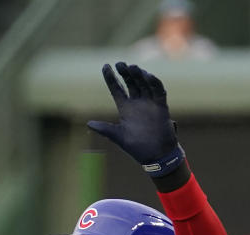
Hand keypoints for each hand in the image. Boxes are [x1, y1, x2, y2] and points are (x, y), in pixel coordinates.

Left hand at [87, 62, 184, 176]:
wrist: (155, 155)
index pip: (117, 88)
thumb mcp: (118, 136)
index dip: (111, 78)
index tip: (105, 66)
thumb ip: (104, 129)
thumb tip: (88, 124)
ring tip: (132, 67)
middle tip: (119, 63)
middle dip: (125, 72)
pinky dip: (154, 82)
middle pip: (130, 82)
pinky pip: (158, 91)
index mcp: (125, 108)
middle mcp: (137, 103)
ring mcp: (149, 103)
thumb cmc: (136, 147)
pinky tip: (147, 75)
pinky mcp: (161, 106)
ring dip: (138, 75)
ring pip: (144, 84)